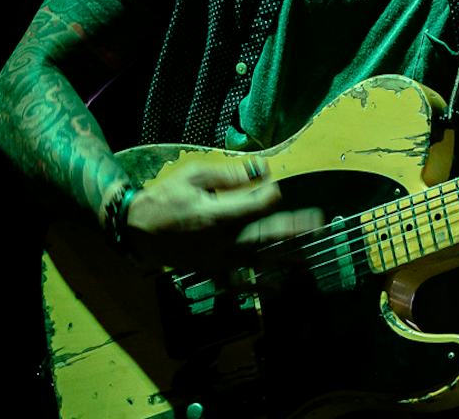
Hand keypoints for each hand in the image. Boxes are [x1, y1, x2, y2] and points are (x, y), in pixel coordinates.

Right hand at [124, 157, 323, 271]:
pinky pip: (240, 282)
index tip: (273, 186)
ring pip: (259, 258)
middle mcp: (222, 241)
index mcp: (217, 215)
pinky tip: (279, 287)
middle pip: (266, 234)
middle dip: (294, 228)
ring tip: (311, 257)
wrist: (139, 230)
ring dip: (285, 257)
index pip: (258, 206)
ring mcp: (218, 260)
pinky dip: (260, 286)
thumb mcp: (194, 175)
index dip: (271, 195)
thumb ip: (229, 175)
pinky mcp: (213, 271)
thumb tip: (262, 170)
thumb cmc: (167, 197)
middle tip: (319, 223)